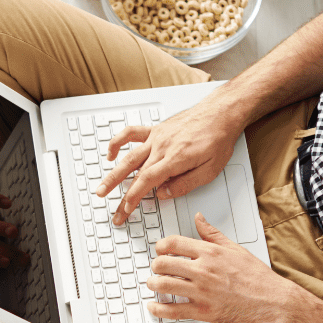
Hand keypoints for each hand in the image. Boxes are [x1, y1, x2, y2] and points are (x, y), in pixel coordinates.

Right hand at [94, 98, 241, 225]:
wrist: (220, 113)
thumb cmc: (218, 139)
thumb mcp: (210, 170)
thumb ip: (185, 183)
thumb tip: (164, 194)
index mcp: (175, 158)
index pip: (147, 181)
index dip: (134, 197)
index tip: (127, 209)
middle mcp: (162, 147)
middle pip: (134, 173)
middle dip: (120, 194)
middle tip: (113, 209)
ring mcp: (157, 137)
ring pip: (128, 156)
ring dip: (112, 173)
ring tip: (102, 188)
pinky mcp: (156, 130)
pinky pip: (131, 134)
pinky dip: (117, 143)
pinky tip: (111, 154)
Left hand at [146, 214, 292, 322]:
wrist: (272, 301)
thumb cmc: (257, 277)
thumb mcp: (235, 248)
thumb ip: (213, 234)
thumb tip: (199, 218)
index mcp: (210, 253)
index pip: (174, 243)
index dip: (161, 246)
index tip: (160, 250)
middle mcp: (203, 271)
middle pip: (163, 264)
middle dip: (155, 266)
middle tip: (156, 269)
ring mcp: (202, 292)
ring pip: (164, 285)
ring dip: (153, 284)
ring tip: (153, 284)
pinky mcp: (203, 311)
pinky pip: (172, 310)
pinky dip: (158, 309)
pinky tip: (154, 306)